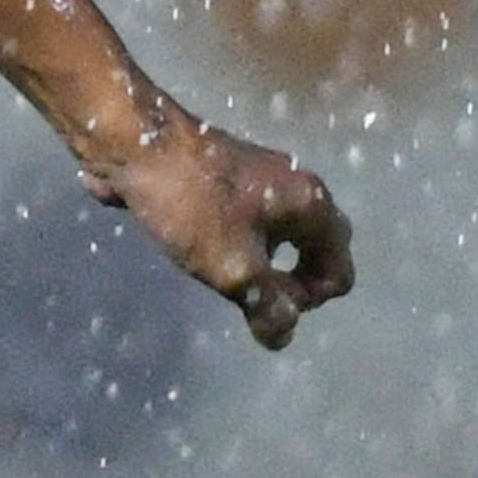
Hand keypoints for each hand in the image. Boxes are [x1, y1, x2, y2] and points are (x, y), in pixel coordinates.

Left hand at [87, 106, 355, 350]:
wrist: (136, 142)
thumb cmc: (192, 205)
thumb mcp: (234, 266)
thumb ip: (266, 305)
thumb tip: (282, 335)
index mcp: (314, 206)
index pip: (340, 273)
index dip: (308, 301)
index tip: (265, 300)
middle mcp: (299, 185)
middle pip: (316, 251)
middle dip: (289, 281)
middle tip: (246, 290)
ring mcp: (263, 176)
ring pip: (279, 234)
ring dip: (260, 261)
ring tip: (219, 272)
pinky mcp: (226, 174)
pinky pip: (246, 219)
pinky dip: (236, 240)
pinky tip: (198, 246)